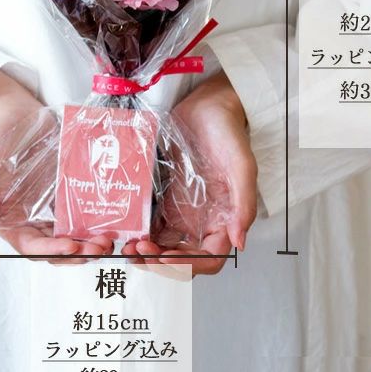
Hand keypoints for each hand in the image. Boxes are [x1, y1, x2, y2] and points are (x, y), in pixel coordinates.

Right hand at [0, 70, 113, 261]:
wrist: (12, 113)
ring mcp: (52, 206)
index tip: (72, 246)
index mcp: (10, 223)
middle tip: (100, 246)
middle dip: (79, 252)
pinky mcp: (69, 189)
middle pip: (57, 247)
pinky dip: (97, 219)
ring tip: (108, 237)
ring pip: (74, 233)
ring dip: (91, 241)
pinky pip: (85, 209)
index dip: (52, 252)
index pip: (32, 248)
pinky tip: (112, 217)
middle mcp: (32, 220)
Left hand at [122, 71, 256, 274]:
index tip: (165, 257)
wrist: (206, 106)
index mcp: (225, 219)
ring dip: (146, 252)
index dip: (187, 265)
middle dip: (159, 262)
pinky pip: (152, 223)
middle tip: (137, 252)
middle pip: (182, 257)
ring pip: (164, 244)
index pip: (209, 259)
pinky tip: (126, 228)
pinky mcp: (165, 197)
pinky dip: (140, 231)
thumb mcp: (241, 166)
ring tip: (128, 245)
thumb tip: (239, 241)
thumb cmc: (228, 132)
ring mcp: (182, 210)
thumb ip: (244, 204)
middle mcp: (203, 220)